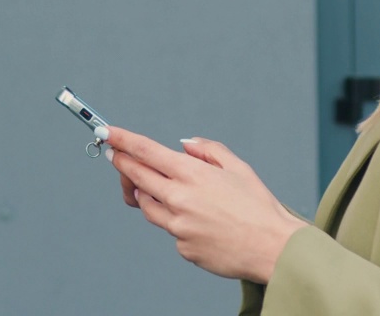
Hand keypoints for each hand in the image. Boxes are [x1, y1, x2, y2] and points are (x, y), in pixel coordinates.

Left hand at [98, 126, 306, 282]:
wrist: (272, 247)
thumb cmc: (259, 206)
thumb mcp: (237, 167)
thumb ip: (207, 150)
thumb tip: (183, 145)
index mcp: (192, 174)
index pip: (147, 152)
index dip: (123, 140)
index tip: (107, 132)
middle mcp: (179, 199)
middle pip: (137, 177)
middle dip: (122, 163)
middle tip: (115, 155)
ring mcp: (178, 226)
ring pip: (148, 206)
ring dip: (147, 194)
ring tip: (161, 189)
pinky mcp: (182, 247)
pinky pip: (170, 229)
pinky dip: (176, 221)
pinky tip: (199, 221)